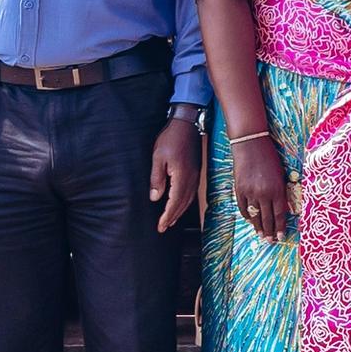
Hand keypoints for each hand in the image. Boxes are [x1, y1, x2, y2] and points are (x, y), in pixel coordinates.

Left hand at [148, 116, 204, 231]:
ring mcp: (195, 174)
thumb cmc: (171, 138)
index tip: (161, 226)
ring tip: (171, 220)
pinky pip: (191, 192)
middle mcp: (191, 178)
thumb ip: (157, 179)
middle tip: (163, 228)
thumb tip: (155, 198)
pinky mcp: (195, 170)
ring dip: (179, 211)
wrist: (187, 123)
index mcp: (182, 176)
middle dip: (173, 217)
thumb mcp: (158, 157)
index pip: (174, 202)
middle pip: (183, 204)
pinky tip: (180, 203)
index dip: (167, 216)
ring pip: (188, 199)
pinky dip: (185, 202)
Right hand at [230, 132, 293, 239]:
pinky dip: (247, 216)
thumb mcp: (281, 174)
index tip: (280, 237)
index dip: (279, 227)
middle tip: (270, 242)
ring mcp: (250, 193)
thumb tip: (284, 209)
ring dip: (258, 227)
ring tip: (261, 236)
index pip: (279, 214)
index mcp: (277, 189)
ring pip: (255, 216)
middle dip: (269, 232)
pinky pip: (243, 208)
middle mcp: (264, 193)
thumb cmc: (269, 157)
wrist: (250, 145)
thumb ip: (282, 192)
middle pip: (267, 218)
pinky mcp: (239, 190)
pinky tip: (251, 221)